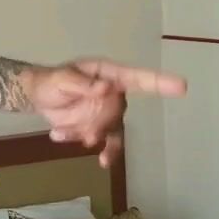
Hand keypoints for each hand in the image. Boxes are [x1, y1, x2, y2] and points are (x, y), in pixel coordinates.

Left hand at [29, 58, 186, 167]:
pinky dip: (83, 143)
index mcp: (108, 75)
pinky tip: (59, 136)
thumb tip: (107, 88)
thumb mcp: (61, 79)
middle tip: (80, 127)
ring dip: (92, 136)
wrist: (37, 97)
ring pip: (111, 133)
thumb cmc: (51, 81)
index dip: (159, 83)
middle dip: (99, 123)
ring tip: (66, 134)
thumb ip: (82, 83)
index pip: (138, 79)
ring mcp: (107, 114)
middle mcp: (113, 95)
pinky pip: (102, 143)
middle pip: (118, 114)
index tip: (182, 86)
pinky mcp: (98, 129)